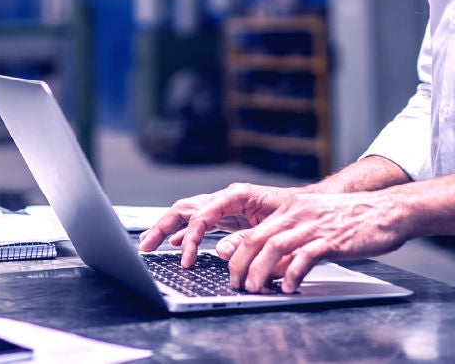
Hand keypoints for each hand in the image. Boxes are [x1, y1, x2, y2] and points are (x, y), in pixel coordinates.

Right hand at [137, 182, 300, 268]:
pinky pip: (197, 222)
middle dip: (162, 226)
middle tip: (145, 245)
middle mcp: (226, 198)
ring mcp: (224, 206)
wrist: (309, 207)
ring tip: (147, 243)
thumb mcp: (274, 228)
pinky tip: (173, 242)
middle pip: (185, 208)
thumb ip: (246, 239)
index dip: (189, 238)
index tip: (184, 259)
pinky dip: (183, 232)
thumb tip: (220, 251)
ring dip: (166, 227)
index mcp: (236, 196)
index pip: (201, 215)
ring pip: (187, 213)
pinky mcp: (226, 216)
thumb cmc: (295, 214)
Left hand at [221, 191, 411, 293]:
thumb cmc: (354, 220)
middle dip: (242, 264)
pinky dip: (293, 273)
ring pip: (275, 246)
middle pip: (258, 239)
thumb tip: (273, 268)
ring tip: (255, 288)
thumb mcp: (316, 224)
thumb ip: (294, 242)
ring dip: (260, 270)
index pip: (255, 231)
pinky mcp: (332, 239)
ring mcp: (315, 225)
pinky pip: (305, 256)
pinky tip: (289, 286)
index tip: (233, 272)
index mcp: (292, 209)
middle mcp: (299, 213)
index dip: (239, 254)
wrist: (388, 211)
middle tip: (238, 285)